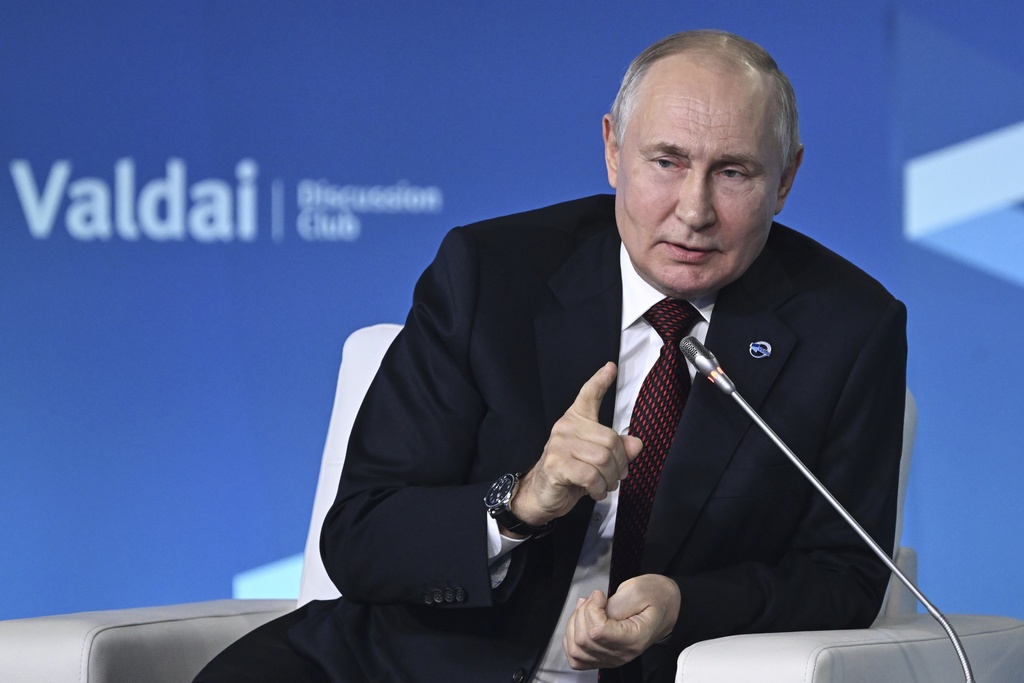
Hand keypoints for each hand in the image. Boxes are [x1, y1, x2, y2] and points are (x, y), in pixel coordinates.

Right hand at [510, 362, 642, 527]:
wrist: (541, 494)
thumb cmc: (570, 473)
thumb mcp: (597, 459)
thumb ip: (618, 449)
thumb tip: (636, 444)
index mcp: (576, 420)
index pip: (588, 395)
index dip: (600, 381)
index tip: (610, 368)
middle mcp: (566, 427)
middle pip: (611, 440)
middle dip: (620, 464)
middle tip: (617, 476)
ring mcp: (559, 445)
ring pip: (603, 459)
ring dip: (610, 479)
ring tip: (605, 485)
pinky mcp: (556, 465)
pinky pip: (591, 475)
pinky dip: (599, 488)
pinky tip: (596, 491)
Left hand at [562, 575, 680, 669]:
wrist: (664, 606)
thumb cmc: (654, 597)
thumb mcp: (638, 590)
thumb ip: (616, 603)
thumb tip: (595, 612)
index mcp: (633, 639)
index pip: (597, 632)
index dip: (591, 609)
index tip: (600, 596)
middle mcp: (621, 654)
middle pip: (583, 640)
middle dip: (582, 613)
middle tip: (595, 600)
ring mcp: (611, 658)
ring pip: (576, 650)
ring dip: (574, 624)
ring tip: (587, 609)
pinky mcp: (603, 657)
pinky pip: (576, 658)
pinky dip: (571, 639)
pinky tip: (581, 623)